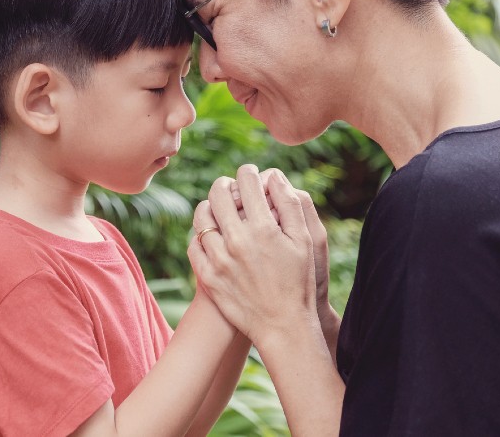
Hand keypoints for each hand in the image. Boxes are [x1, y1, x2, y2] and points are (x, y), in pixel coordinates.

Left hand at [188, 164, 317, 343]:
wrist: (282, 326)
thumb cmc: (299, 281)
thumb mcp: (305, 241)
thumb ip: (291, 204)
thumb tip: (274, 176)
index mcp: (264, 229)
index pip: (247, 182)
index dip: (249, 172)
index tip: (250, 175)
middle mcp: (238, 241)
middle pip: (218, 193)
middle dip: (226, 184)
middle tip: (231, 187)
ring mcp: (219, 260)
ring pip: (201, 217)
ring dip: (209, 206)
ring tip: (218, 208)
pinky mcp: (207, 277)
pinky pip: (194, 244)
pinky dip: (201, 235)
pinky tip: (212, 236)